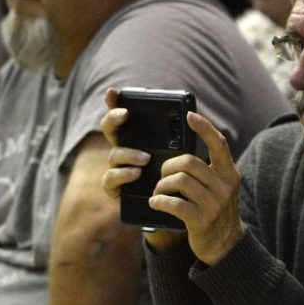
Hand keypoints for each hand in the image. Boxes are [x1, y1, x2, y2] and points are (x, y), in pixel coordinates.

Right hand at [99, 88, 186, 252]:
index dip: (114, 102)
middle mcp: (125, 151)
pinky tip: (136, 174)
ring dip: (127, 153)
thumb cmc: (182, 181)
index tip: (114, 91)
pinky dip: (122, 175)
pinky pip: (110, 180)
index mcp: (141, 140)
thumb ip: (184, 140)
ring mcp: (118, 169)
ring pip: (113, 155)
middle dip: (113, 119)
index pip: (124, 117)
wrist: (180, 212)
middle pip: (110, 130)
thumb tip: (193, 117)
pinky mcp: (117, 190)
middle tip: (125, 114)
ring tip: (145, 158)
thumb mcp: (184, 157)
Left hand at [148, 111, 243, 265]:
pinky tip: (156, 203)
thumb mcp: (220, 188)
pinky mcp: (201, 220)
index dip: (204, 128)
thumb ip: (210, 171)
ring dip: (162, 185)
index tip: (190, 115)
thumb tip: (183, 153)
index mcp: (229, 174)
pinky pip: (174, 203)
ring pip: (179, 181)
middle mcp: (225, 187)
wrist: (225, 246)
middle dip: (168, 167)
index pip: (219, 144)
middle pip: (189, 162)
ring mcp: (214, 205)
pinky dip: (160, 201)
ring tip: (158, 192)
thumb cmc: (215, 211)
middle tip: (162, 176)